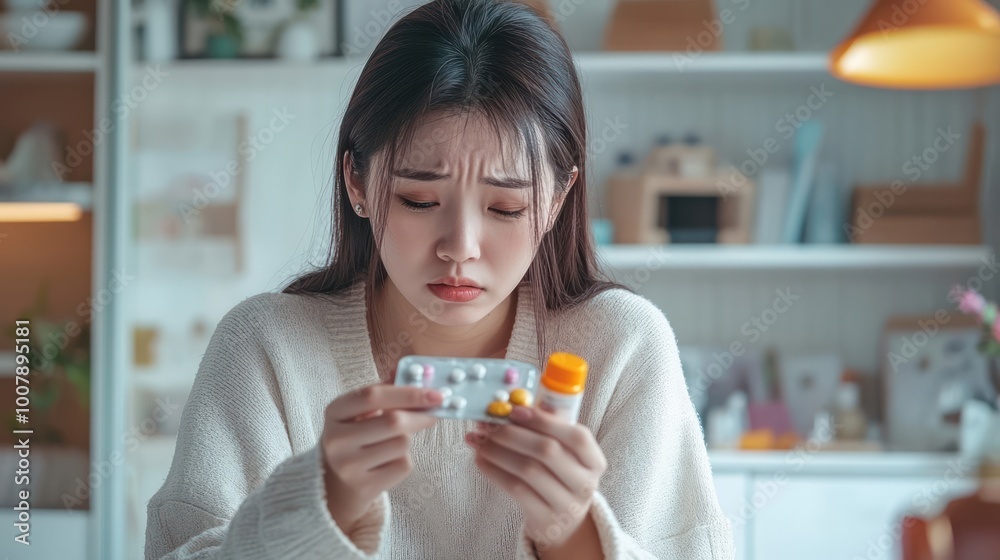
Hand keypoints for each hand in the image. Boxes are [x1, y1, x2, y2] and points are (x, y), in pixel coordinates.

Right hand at [320, 368, 441, 531]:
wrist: (337, 480)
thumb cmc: (356, 435)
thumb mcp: (361, 410)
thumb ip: (385, 390)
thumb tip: (413, 372)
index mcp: (335, 411)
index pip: (373, 396)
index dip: (408, 393)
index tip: (436, 393)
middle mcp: (336, 439)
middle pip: (393, 421)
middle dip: (420, 415)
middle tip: (435, 412)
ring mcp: (348, 465)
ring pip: (402, 444)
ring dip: (407, 439)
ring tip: (393, 441)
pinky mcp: (364, 486)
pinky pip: (402, 465)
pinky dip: (404, 459)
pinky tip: (388, 460)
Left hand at [464, 405, 607, 548]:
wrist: (562, 522)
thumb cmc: (559, 476)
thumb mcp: (564, 453)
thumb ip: (548, 428)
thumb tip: (516, 403)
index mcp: (594, 461)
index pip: (577, 436)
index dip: (544, 420)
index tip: (515, 410)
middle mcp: (584, 483)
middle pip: (547, 451)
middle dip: (513, 433)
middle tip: (488, 424)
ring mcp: (565, 504)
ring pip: (527, 470)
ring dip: (497, 450)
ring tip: (478, 439)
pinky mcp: (543, 518)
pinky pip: (515, 489)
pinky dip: (494, 470)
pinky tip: (481, 459)